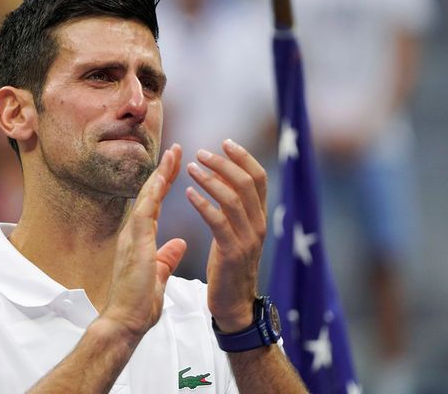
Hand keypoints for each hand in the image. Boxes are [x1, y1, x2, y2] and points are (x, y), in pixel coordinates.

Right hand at [101, 144, 187, 337]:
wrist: (124, 321)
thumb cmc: (138, 303)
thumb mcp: (157, 275)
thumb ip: (167, 258)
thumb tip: (179, 245)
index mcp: (139, 239)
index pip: (153, 204)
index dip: (164, 184)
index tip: (176, 166)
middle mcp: (133, 233)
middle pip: (149, 194)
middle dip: (163, 171)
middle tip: (175, 148)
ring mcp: (131, 236)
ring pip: (146, 196)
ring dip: (160, 174)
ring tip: (174, 153)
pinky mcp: (134, 243)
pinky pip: (144, 210)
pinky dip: (153, 192)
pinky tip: (163, 176)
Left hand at [185, 139, 267, 331]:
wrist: (233, 305)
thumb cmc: (229, 267)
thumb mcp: (235, 233)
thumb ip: (233, 208)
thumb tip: (224, 177)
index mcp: (259, 218)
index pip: (259, 178)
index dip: (243, 157)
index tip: (225, 142)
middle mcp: (258, 225)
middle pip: (247, 183)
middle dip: (224, 164)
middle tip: (201, 153)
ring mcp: (248, 239)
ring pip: (233, 199)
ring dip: (211, 180)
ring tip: (191, 168)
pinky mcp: (233, 253)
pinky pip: (219, 222)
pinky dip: (203, 204)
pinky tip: (188, 194)